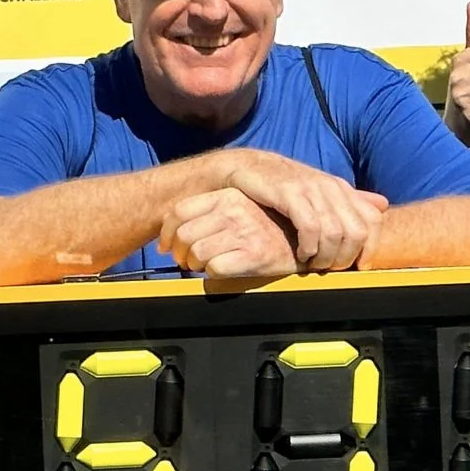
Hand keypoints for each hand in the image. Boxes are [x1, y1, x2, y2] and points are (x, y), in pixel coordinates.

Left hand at [161, 188, 303, 277]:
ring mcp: (244, 232)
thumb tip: (170, 233)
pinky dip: (213, 274)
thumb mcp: (238, 209)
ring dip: (196, 265)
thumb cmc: (265, 228)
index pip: (179, 211)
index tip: (167, 245)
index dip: (167, 233)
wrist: (302, 241)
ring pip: (196, 253)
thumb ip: (209, 212)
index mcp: (228, 195)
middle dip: (180, 253)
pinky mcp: (253, 255)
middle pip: (184, 235)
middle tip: (187, 261)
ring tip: (207, 265)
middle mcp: (235, 210)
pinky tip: (224, 270)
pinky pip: (214, 269)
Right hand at [216, 154, 387, 271]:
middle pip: (356, 232)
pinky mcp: (289, 193)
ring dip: (325, 257)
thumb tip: (383, 205)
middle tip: (329, 268)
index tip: (358, 266)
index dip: (369, 248)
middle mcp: (331, 187)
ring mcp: (311, 189)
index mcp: (342, 188)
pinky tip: (301, 253)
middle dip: (345, 258)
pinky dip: (308, 246)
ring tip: (313, 263)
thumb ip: (351, 200)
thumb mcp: (321, 190)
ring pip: (334, 233)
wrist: (249, 167)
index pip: (373, 220)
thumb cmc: (285, 184)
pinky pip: (309, 226)